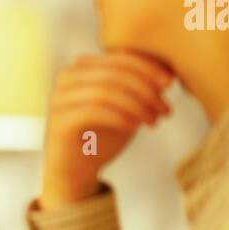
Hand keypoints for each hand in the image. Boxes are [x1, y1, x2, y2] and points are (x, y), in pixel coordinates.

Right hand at [39, 51, 173, 208]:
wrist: (75, 171)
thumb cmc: (101, 136)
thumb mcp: (125, 107)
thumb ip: (138, 87)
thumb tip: (168, 72)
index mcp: (82, 67)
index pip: (119, 58)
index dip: (147, 68)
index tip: (169, 84)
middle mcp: (67, 78)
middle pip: (114, 73)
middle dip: (146, 90)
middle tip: (165, 110)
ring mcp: (59, 98)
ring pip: (105, 91)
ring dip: (136, 106)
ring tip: (153, 122)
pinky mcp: (59, 121)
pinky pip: (94, 111)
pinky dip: (119, 117)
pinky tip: (133, 128)